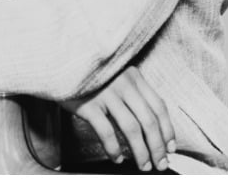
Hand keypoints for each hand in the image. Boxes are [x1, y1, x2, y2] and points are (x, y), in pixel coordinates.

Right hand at [61, 65, 176, 171]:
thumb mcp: (114, 74)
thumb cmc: (87, 71)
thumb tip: (148, 122)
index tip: (170, 147)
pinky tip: (117, 158)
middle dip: (158, 147)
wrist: (57, 61)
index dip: (167, 130)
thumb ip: (131, 89)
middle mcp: (123, 84)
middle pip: (149, 121)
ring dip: (141, 151)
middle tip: (160, 163)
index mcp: (133, 76)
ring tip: (143, 165)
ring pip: (132, 129)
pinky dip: (114, 148)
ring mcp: (106, 94)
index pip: (158, 107)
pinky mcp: (88, 105)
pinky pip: (106, 132)